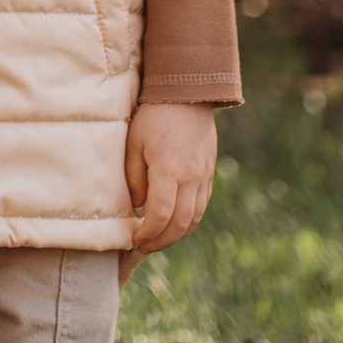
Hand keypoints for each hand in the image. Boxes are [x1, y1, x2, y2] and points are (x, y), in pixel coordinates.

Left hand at [120, 103, 217, 276]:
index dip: (149, 233)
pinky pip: (201, 206)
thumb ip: (134, 177)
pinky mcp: (209, 174)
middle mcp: (191, 178)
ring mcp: (203, 177)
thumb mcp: (134, 143)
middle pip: (181, 223)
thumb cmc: (154, 117)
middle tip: (144, 247)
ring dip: (177, 235)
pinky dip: (188, 221)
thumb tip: (137, 206)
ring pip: (194, 218)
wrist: (187, 95)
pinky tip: (175, 223)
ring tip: (158, 240)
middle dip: (162, 241)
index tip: (135, 239)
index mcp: (169, 170)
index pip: (161, 214)